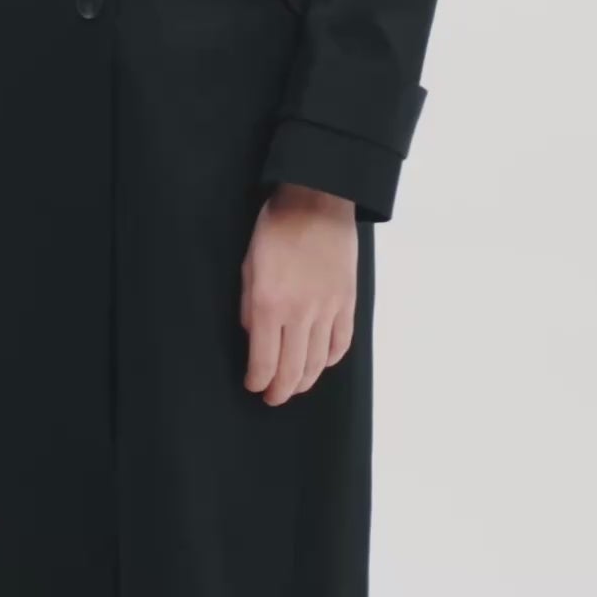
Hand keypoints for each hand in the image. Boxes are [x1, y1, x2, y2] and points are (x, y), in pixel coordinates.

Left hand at [239, 184, 357, 404]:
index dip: (257, 381)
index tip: (253, 385)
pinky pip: (341, 342)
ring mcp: (328, 309)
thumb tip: (255, 336)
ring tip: (295, 385)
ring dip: (304, 380)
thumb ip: (249, 306)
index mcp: (270, 304)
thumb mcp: (249, 265)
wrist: (317, 200)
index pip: (264, 362)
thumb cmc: (276, 228)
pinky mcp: (347, 301)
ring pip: (317, 362)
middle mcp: (301, 313)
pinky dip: (330, 358)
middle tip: (272, 396)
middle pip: (292, 371)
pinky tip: (321, 361)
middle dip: (280, 391)